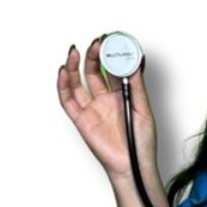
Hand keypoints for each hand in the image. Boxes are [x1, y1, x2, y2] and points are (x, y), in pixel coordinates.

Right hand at [57, 36, 157, 180]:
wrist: (132, 166)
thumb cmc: (141, 143)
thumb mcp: (143, 110)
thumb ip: (136, 87)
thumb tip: (136, 63)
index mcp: (121, 96)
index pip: (113, 70)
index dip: (112, 55)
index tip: (113, 40)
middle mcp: (104, 100)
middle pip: (94, 71)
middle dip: (94, 55)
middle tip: (97, 41)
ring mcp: (92, 108)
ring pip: (78, 82)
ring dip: (75, 65)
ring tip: (76, 49)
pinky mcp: (81, 119)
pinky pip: (67, 100)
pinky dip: (63, 85)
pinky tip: (64, 71)